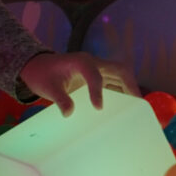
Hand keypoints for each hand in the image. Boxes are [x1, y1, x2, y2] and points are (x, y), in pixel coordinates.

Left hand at [18, 52, 139, 116]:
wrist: (38, 67)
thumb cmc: (42, 75)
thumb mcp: (46, 88)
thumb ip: (59, 99)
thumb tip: (69, 113)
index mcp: (81, 62)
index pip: (95, 76)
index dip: (98, 92)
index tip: (99, 108)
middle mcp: (93, 62)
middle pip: (119, 70)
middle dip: (130, 85)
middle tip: (137, 102)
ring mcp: (97, 67)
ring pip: (120, 74)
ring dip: (129, 87)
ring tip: (135, 104)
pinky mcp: (98, 74)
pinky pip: (114, 81)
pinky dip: (122, 90)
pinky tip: (124, 103)